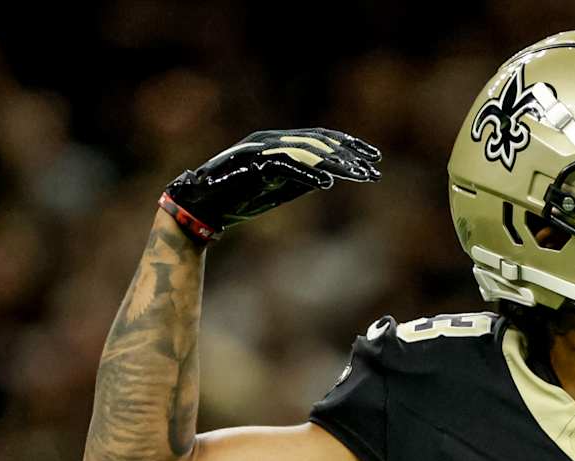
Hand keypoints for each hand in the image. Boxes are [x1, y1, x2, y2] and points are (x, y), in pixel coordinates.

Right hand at [160, 128, 379, 243]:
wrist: (201, 207)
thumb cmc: (237, 199)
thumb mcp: (277, 190)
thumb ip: (299, 181)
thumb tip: (327, 178)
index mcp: (279, 142)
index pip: (321, 139)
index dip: (349, 146)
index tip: (372, 159)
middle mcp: (271, 140)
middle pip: (319, 143)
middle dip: (349, 155)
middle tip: (373, 168)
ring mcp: (261, 151)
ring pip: (306, 152)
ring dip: (334, 164)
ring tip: (358, 175)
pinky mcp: (251, 167)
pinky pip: (284, 168)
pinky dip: (305, 175)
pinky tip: (325, 184)